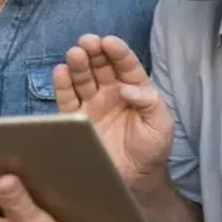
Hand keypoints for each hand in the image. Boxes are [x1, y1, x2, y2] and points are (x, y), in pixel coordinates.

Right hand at [53, 35, 173, 192]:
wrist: (134, 179)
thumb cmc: (151, 149)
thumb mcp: (161, 124)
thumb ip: (149, 102)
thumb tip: (126, 88)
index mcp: (134, 88)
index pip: (125, 64)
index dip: (118, 52)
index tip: (109, 42)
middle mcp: (110, 91)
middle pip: (100, 66)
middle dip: (94, 52)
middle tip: (87, 42)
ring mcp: (91, 104)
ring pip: (82, 78)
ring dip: (77, 64)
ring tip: (74, 53)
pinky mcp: (76, 119)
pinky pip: (67, 99)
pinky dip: (62, 85)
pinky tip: (60, 72)